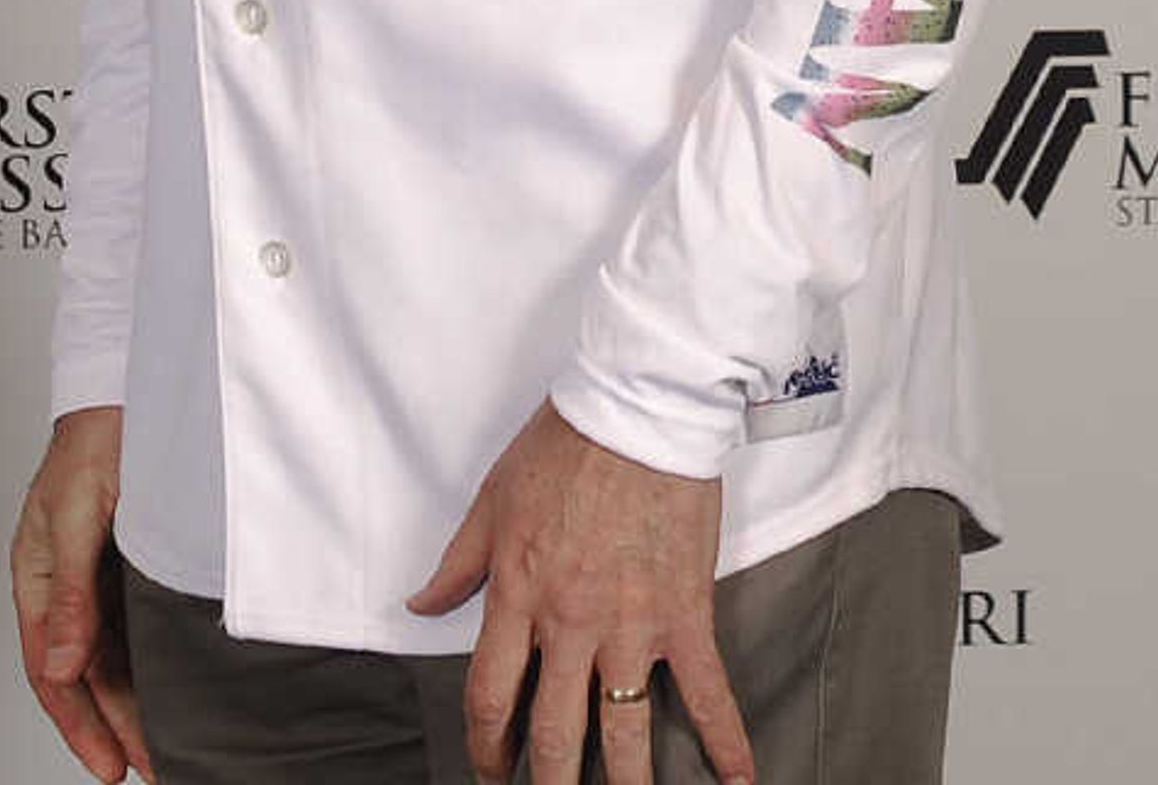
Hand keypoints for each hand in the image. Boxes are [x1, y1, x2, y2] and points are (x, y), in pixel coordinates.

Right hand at [12, 405, 149, 781]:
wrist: (135, 387)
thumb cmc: (96, 437)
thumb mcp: (80, 514)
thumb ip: (72, 592)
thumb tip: (60, 664)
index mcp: (36, 573)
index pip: (50, 669)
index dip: (79, 723)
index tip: (111, 765)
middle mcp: (64, 583)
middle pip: (81, 673)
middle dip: (111, 727)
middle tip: (147, 769)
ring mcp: (96, 576)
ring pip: (109, 657)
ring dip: (131, 703)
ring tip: (163, 747)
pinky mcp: (128, 565)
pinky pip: (132, 629)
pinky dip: (149, 666)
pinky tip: (171, 690)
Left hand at [405, 403, 752, 784]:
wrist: (638, 409)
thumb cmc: (565, 446)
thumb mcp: (490, 500)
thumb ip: (457, 565)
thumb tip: (420, 605)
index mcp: (518, 594)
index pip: (489, 694)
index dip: (485, 746)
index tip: (490, 769)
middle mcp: (571, 623)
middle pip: (554, 733)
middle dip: (548, 783)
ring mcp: (631, 626)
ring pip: (624, 733)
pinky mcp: (685, 616)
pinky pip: (707, 693)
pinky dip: (726, 743)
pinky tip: (737, 780)